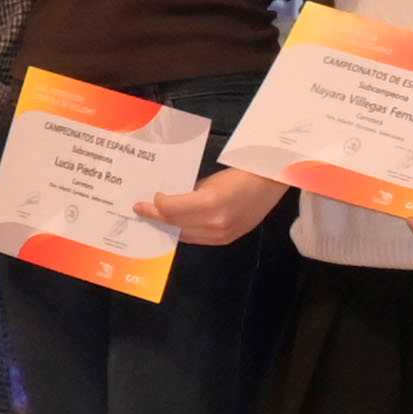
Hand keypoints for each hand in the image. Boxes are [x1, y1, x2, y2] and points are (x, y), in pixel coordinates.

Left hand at [142, 167, 288, 245]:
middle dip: (156, 217)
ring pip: (183, 234)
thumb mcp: (211, 179)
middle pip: (174, 223)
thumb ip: (191, 192)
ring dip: (168, 226)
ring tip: (156, 218)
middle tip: (141, 210)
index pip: (171, 209)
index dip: (156, 205)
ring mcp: (221, 235)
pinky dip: (184, 231)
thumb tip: (172, 199)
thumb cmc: (242, 173)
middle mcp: (214, 223)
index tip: (148, 199)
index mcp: (210, 203)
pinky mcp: (226, 240)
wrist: (271, 183)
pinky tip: (176, 225)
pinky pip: (197, 239)